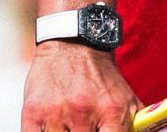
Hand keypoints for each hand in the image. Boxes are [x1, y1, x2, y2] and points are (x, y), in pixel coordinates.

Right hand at [21, 40, 139, 131]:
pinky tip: (52, 128)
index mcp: (111, 112)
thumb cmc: (101, 76)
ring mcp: (57, 114)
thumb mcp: (126, 98)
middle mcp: (84, 113)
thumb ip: (133, 125)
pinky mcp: (33, 113)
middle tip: (84, 128)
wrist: (73, 44)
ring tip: (68, 126)